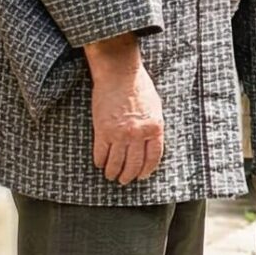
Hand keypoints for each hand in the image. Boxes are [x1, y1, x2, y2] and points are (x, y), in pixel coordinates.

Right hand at [85, 36, 164, 184]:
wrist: (119, 74)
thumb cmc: (139, 87)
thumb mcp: (155, 108)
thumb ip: (153, 127)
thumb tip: (150, 144)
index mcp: (155, 128)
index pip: (153, 158)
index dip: (146, 170)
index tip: (142, 176)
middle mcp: (138, 134)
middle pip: (134, 164)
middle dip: (128, 176)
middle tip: (124, 180)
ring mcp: (119, 134)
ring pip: (116, 162)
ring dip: (113, 172)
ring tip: (111, 176)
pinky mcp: (102, 130)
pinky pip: (101, 153)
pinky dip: (100, 161)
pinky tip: (100, 164)